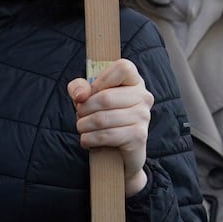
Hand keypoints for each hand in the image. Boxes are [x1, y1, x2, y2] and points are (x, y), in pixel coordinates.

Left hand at [67, 59, 151, 195]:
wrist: (119, 153)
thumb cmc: (104, 118)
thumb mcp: (88, 98)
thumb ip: (79, 87)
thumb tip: (80, 95)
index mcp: (134, 80)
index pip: (123, 67)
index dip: (100, 80)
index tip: (90, 93)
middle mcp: (143, 96)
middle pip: (105, 97)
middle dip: (84, 109)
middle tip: (79, 116)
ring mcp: (143, 116)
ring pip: (102, 118)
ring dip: (84, 125)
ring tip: (82, 128)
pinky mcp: (139, 136)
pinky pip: (107, 135)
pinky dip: (89, 139)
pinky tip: (87, 140)